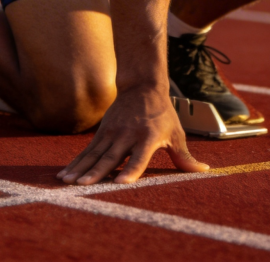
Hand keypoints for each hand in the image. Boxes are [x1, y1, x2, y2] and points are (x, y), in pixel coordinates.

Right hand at [56, 86, 208, 184]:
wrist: (142, 85)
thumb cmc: (162, 113)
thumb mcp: (176, 132)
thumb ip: (184, 156)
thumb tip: (204, 171)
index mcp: (148, 137)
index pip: (139, 157)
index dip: (131, 170)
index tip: (120, 183)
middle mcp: (128, 135)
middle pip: (111, 156)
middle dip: (97, 172)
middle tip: (84, 185)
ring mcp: (112, 132)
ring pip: (95, 154)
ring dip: (81, 168)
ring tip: (68, 182)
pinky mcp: (101, 132)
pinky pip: (87, 150)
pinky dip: (76, 162)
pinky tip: (65, 174)